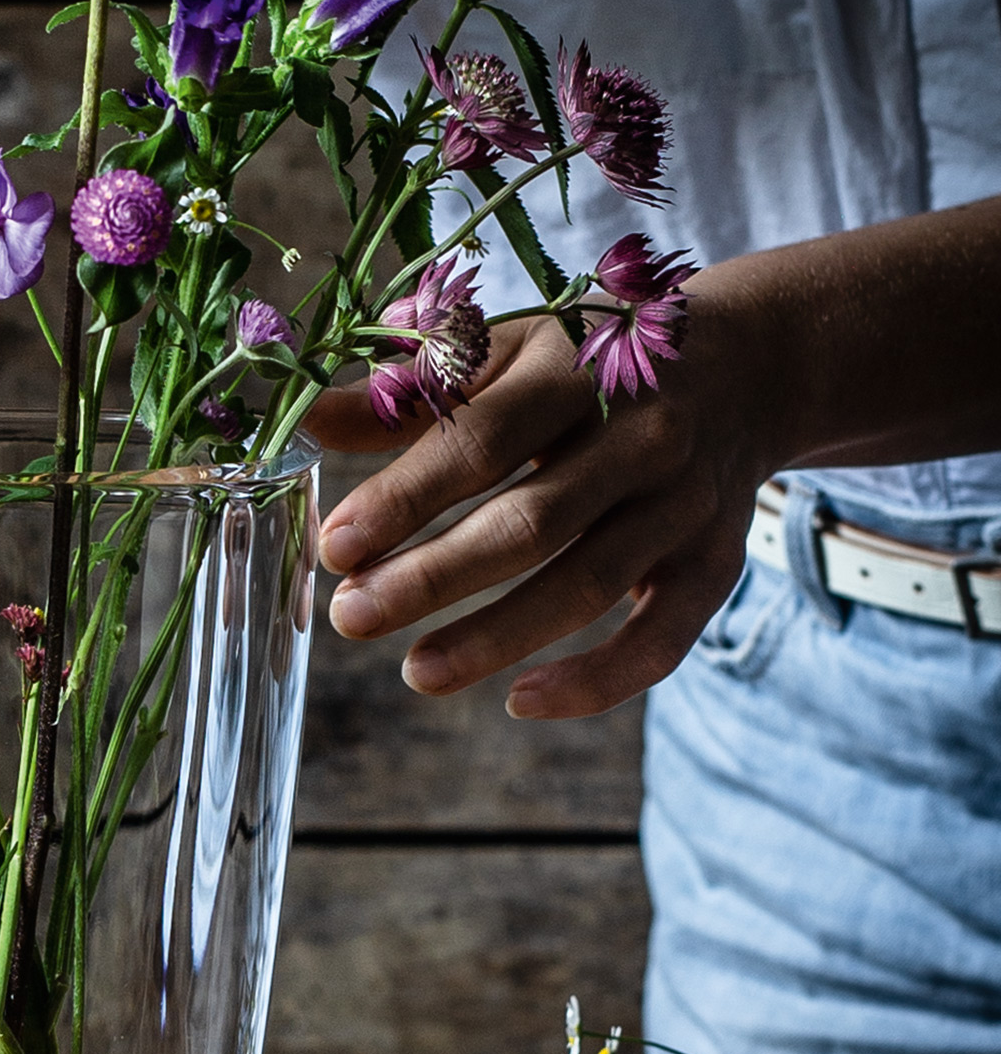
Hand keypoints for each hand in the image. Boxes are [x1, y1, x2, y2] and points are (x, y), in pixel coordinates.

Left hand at [304, 276, 790, 718]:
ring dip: (497, 637)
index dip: (404, 497)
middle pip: (531, 522)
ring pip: (587, 584)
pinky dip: (597, 679)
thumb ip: (407, 394)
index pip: (480, 440)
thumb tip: (305, 423)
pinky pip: (662, 637)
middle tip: (351, 617)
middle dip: (434, 578)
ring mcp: (683, 504)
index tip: (335, 546)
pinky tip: (520, 700)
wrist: (748, 363)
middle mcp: (638, 436)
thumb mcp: (502, 354)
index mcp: (572, 371)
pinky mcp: (713, 563)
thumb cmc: (585, 364)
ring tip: (416, 672)